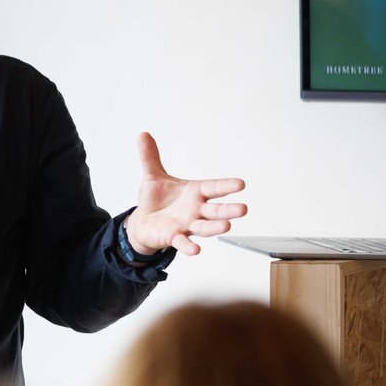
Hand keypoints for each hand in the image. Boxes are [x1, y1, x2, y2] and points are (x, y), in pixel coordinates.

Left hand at [126, 132, 246, 255]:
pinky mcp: (174, 237)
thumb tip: (142, 134)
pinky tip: (195, 250)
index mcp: (195, 192)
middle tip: (243, 209)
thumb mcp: (152, 176)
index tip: (241, 184)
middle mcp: (196, 210)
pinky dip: (189, 246)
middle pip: (215, 210)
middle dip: (228, 210)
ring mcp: (187, 225)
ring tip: (227, 226)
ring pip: (204, 227)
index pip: (213, 188)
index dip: (226, 186)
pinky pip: (183, 242)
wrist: (143, 221)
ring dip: (215, 227)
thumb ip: (150, 157)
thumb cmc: (156, 200)